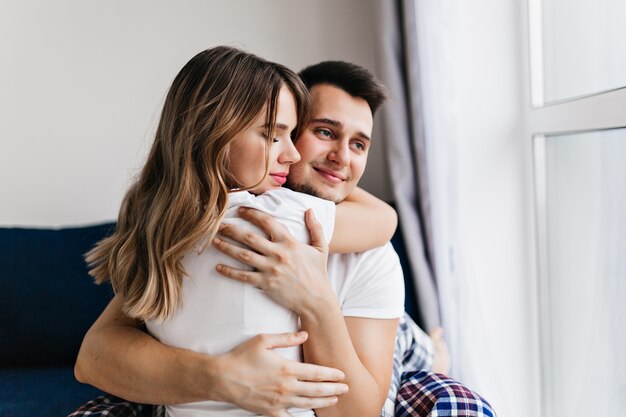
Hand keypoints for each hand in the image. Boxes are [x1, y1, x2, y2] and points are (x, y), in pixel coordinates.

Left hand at [212, 207, 333, 314]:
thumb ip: (316, 228)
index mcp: (289, 242)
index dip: (252, 214)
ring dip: (226, 247)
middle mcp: (278, 254)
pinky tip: (218, 267)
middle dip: (231, 229)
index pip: (267, 222)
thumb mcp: (321, 248)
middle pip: (249, 237)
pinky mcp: (265, 283)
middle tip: (218, 224)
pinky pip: (243, 276)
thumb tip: (310, 210)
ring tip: (213, 241)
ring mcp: (270, 269)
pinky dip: (229, 271)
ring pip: (243, 255)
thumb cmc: (318, 273)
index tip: (240, 210)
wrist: (316, 300)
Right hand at [216, 331, 347, 416]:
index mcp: (287, 369)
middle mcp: (286, 387)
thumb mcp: (263, 340)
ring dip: (323, 402)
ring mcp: (279, 402)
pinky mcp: (270, 412)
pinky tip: (310, 415)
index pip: (316, 373)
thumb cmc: (242, 357)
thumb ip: (286, 338)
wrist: (222, 378)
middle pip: (317, 390)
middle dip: (334, 389)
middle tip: (346, 388)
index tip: (342, 375)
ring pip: (307, 403)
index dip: (332, 374)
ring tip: (334, 399)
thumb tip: (305, 335)